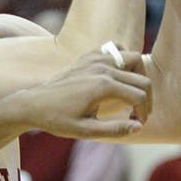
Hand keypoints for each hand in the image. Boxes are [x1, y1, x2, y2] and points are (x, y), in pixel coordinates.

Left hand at [28, 46, 151, 138]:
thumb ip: (114, 129)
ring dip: (139, 75)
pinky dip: (123, 60)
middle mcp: (102, 68)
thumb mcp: (85, 131)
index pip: (139, 96)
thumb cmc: (57, 120)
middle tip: (139, 114)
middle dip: (146, 98)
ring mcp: (95, 59)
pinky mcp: (88, 57)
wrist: (34, 104)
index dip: (144, 112)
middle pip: (142, 78)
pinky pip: (115, 50)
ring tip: (133, 94)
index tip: (138, 124)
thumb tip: (139, 126)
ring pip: (133, 58)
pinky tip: (117, 78)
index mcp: (103, 86)